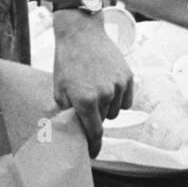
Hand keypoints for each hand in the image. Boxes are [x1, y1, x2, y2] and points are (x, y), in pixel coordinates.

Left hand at [52, 10, 133, 157]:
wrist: (81, 32)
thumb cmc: (67, 61)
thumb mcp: (59, 89)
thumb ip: (67, 112)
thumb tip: (74, 131)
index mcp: (85, 101)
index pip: (93, 134)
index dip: (93, 147)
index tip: (92, 154)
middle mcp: (104, 95)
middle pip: (104, 121)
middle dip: (95, 117)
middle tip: (86, 103)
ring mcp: (118, 85)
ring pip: (116, 111)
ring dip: (107, 107)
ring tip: (96, 89)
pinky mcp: (128, 76)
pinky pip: (126, 100)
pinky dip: (119, 98)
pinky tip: (109, 86)